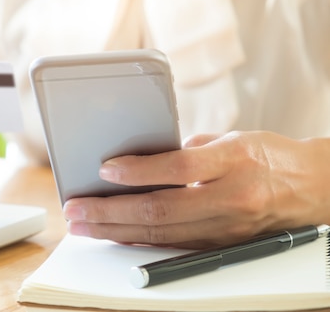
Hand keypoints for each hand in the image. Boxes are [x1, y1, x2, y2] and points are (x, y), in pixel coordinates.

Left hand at [64, 131, 329, 248]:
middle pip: (161, 210)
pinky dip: (139, 239)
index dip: (138, 170)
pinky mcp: (223, 244)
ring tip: (83, 224)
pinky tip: (114, 233)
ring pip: (162, 234)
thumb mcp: (231, 138)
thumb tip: (142, 160)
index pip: (178, 167)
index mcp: (234, 160)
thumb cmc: (268, 156)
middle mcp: (232, 197)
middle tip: (75, 209)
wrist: (314, 188)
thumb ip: (188, 150)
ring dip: (115, 230)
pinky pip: (173, 244)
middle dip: (110, 211)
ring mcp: (228, 227)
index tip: (105, 169)